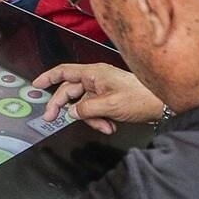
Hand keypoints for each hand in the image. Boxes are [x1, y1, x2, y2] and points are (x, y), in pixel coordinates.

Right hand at [34, 63, 164, 134]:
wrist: (163, 104)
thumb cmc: (141, 98)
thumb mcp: (110, 105)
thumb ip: (85, 109)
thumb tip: (71, 112)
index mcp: (94, 73)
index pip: (64, 72)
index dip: (48, 77)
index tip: (36, 85)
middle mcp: (97, 78)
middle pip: (71, 91)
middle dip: (64, 107)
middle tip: (53, 119)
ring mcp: (103, 88)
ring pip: (84, 104)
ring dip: (90, 118)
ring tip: (104, 126)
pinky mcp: (110, 98)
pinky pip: (96, 109)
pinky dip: (100, 119)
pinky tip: (110, 125)